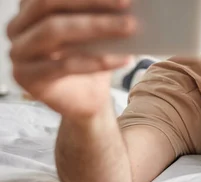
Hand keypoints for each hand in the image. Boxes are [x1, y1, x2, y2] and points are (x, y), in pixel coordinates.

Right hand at [7, 0, 136, 119]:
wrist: (85, 100)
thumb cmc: (90, 58)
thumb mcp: (96, 32)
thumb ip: (101, 14)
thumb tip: (124, 2)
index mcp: (31, 8)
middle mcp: (18, 26)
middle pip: (49, 3)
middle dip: (91, 1)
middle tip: (126, 4)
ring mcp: (18, 51)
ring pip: (54, 30)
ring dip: (96, 26)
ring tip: (129, 27)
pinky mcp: (26, 77)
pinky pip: (64, 65)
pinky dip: (97, 61)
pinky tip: (124, 59)